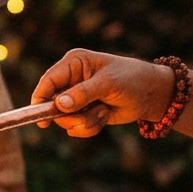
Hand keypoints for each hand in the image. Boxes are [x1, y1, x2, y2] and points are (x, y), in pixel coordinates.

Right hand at [28, 49, 174, 136]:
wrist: (151, 94)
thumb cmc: (132, 79)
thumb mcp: (108, 84)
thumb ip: (83, 93)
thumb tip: (59, 104)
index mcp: (73, 63)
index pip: (48, 82)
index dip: (40, 100)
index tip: (42, 119)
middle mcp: (71, 80)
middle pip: (52, 105)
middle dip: (72, 115)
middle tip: (89, 115)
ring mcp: (76, 98)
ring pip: (65, 120)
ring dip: (85, 122)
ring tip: (103, 111)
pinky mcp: (83, 112)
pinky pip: (76, 128)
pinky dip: (91, 127)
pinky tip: (104, 115)